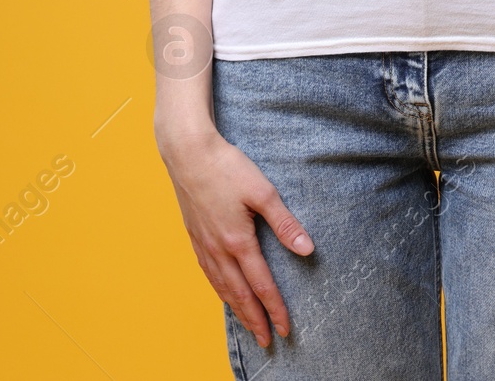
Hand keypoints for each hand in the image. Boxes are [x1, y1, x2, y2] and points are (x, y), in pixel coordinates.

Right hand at [159, 129, 313, 347]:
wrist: (187, 154)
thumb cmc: (228, 169)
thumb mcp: (264, 192)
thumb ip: (285, 223)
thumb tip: (307, 250)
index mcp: (237, 241)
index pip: (261, 285)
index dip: (274, 309)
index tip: (285, 328)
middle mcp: (218, 250)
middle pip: (239, 295)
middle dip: (255, 320)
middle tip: (267, 341)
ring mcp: (203, 245)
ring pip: (221, 288)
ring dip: (237, 310)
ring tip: (249, 325)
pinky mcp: (195, 237)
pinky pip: (209, 274)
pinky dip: (220, 291)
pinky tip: (225, 293)